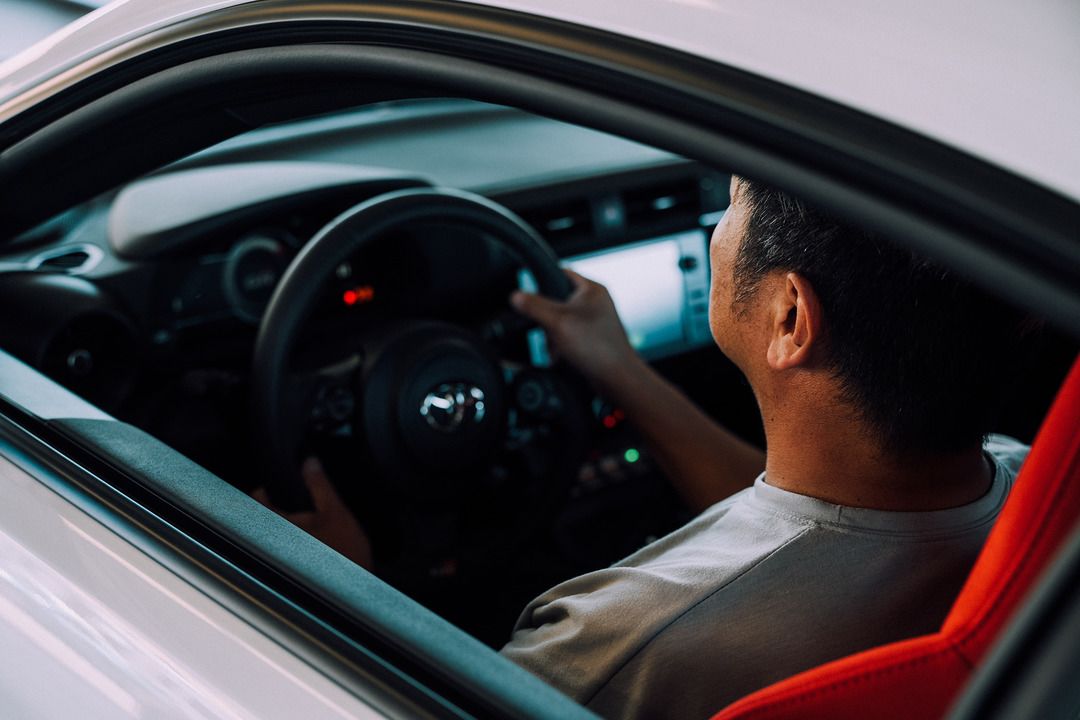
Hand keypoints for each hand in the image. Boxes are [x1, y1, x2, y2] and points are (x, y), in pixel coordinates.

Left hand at [252, 457, 372, 569]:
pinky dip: (293, 539)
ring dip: (284, 525)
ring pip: (276, 534)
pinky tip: (310, 538)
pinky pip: (287, 547)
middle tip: (287, 500)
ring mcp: (284, 557)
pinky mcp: (296, 566)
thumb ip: (319, 484)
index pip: (259, 503)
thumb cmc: (344, 550)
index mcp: (282, 526)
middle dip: (275, 508)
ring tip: (300, 519)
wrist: (354, 584)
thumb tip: (309, 463)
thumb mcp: (334, 510)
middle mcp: (278, 543)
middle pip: (265, 520)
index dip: (264, 491)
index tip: (269, 486)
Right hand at [510, 269, 641, 388]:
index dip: (542, 282)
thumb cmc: (598, 347)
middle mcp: (595, 303)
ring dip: (553, 337)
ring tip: (559, 348)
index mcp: (592, 289)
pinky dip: (561, 347)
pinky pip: (566, 338)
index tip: (529, 294)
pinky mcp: (590, 340)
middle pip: (556, 302)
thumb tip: (516, 296)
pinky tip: (562, 356)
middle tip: (551, 331)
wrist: (616, 379)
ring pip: (559, 323)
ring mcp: (593, 323)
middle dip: (547, 321)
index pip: (560, 273)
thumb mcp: (558, 321)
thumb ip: (534, 306)